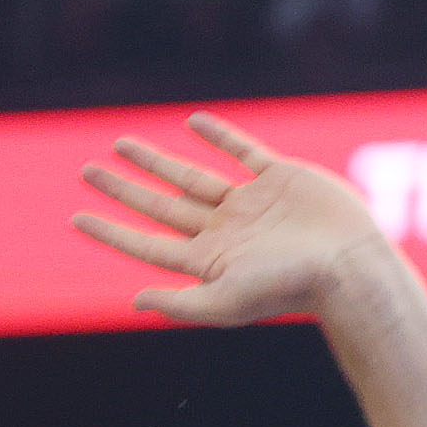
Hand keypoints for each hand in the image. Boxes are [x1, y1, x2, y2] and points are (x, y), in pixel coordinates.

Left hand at [73, 111, 397, 324]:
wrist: (350, 264)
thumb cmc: (290, 289)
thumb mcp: (228, 302)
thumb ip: (182, 303)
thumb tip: (135, 301)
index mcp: (210, 260)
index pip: (148, 244)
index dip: (111, 231)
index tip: (77, 217)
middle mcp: (226, 230)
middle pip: (162, 206)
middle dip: (124, 190)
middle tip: (87, 171)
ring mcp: (252, 203)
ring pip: (193, 177)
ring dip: (157, 161)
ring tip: (121, 143)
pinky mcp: (281, 178)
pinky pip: (242, 151)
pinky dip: (218, 136)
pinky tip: (193, 122)